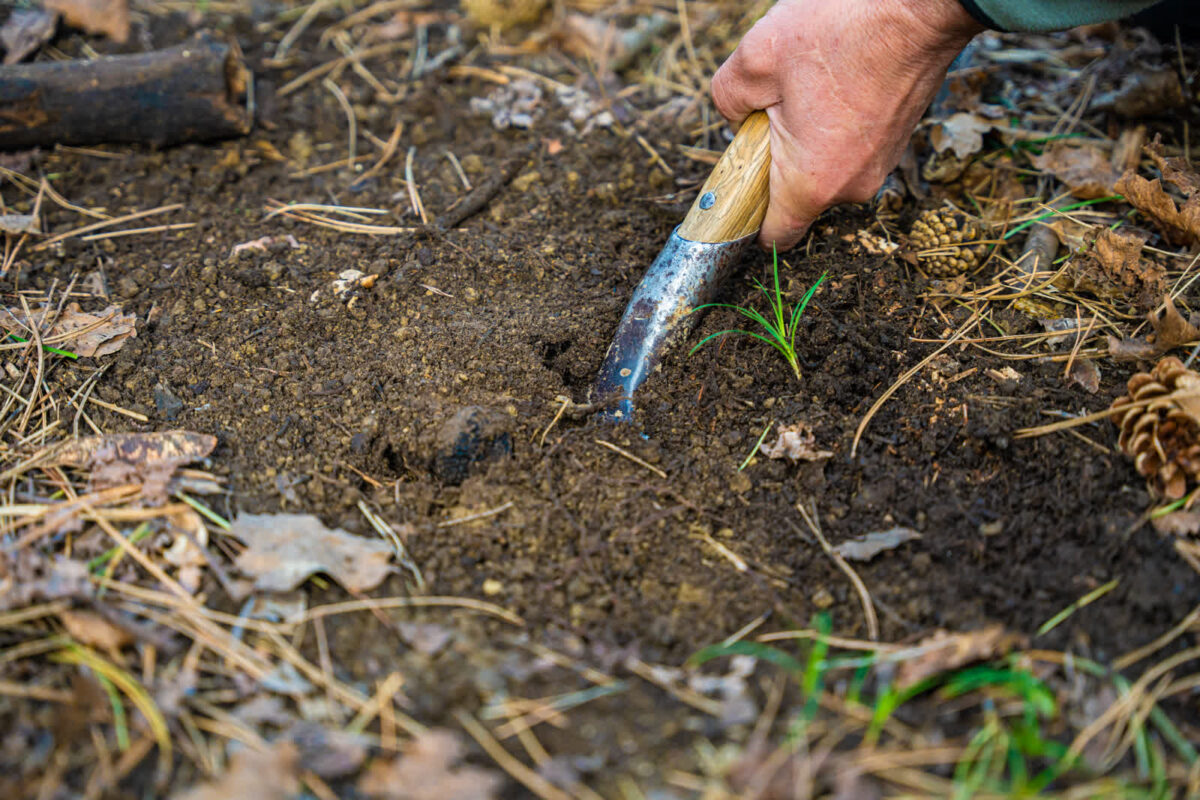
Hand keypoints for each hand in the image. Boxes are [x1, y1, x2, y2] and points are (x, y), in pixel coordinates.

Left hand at [711, 0, 982, 249]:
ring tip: (812, 83)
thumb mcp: (756, 57)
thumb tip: (737, 118)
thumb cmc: (843, 30)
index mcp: (811, 182)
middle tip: (774, 104)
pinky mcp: (894, 143)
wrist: (921, 6)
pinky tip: (837, 80)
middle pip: (794, 194)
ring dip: (806, 136)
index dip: (748, 219)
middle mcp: (850, 186)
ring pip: (822, 167)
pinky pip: (848, 148)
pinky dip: (835, 125)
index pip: (774, 235)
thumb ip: (728, 100)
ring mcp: (878, 166)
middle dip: (775, 157)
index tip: (737, 188)